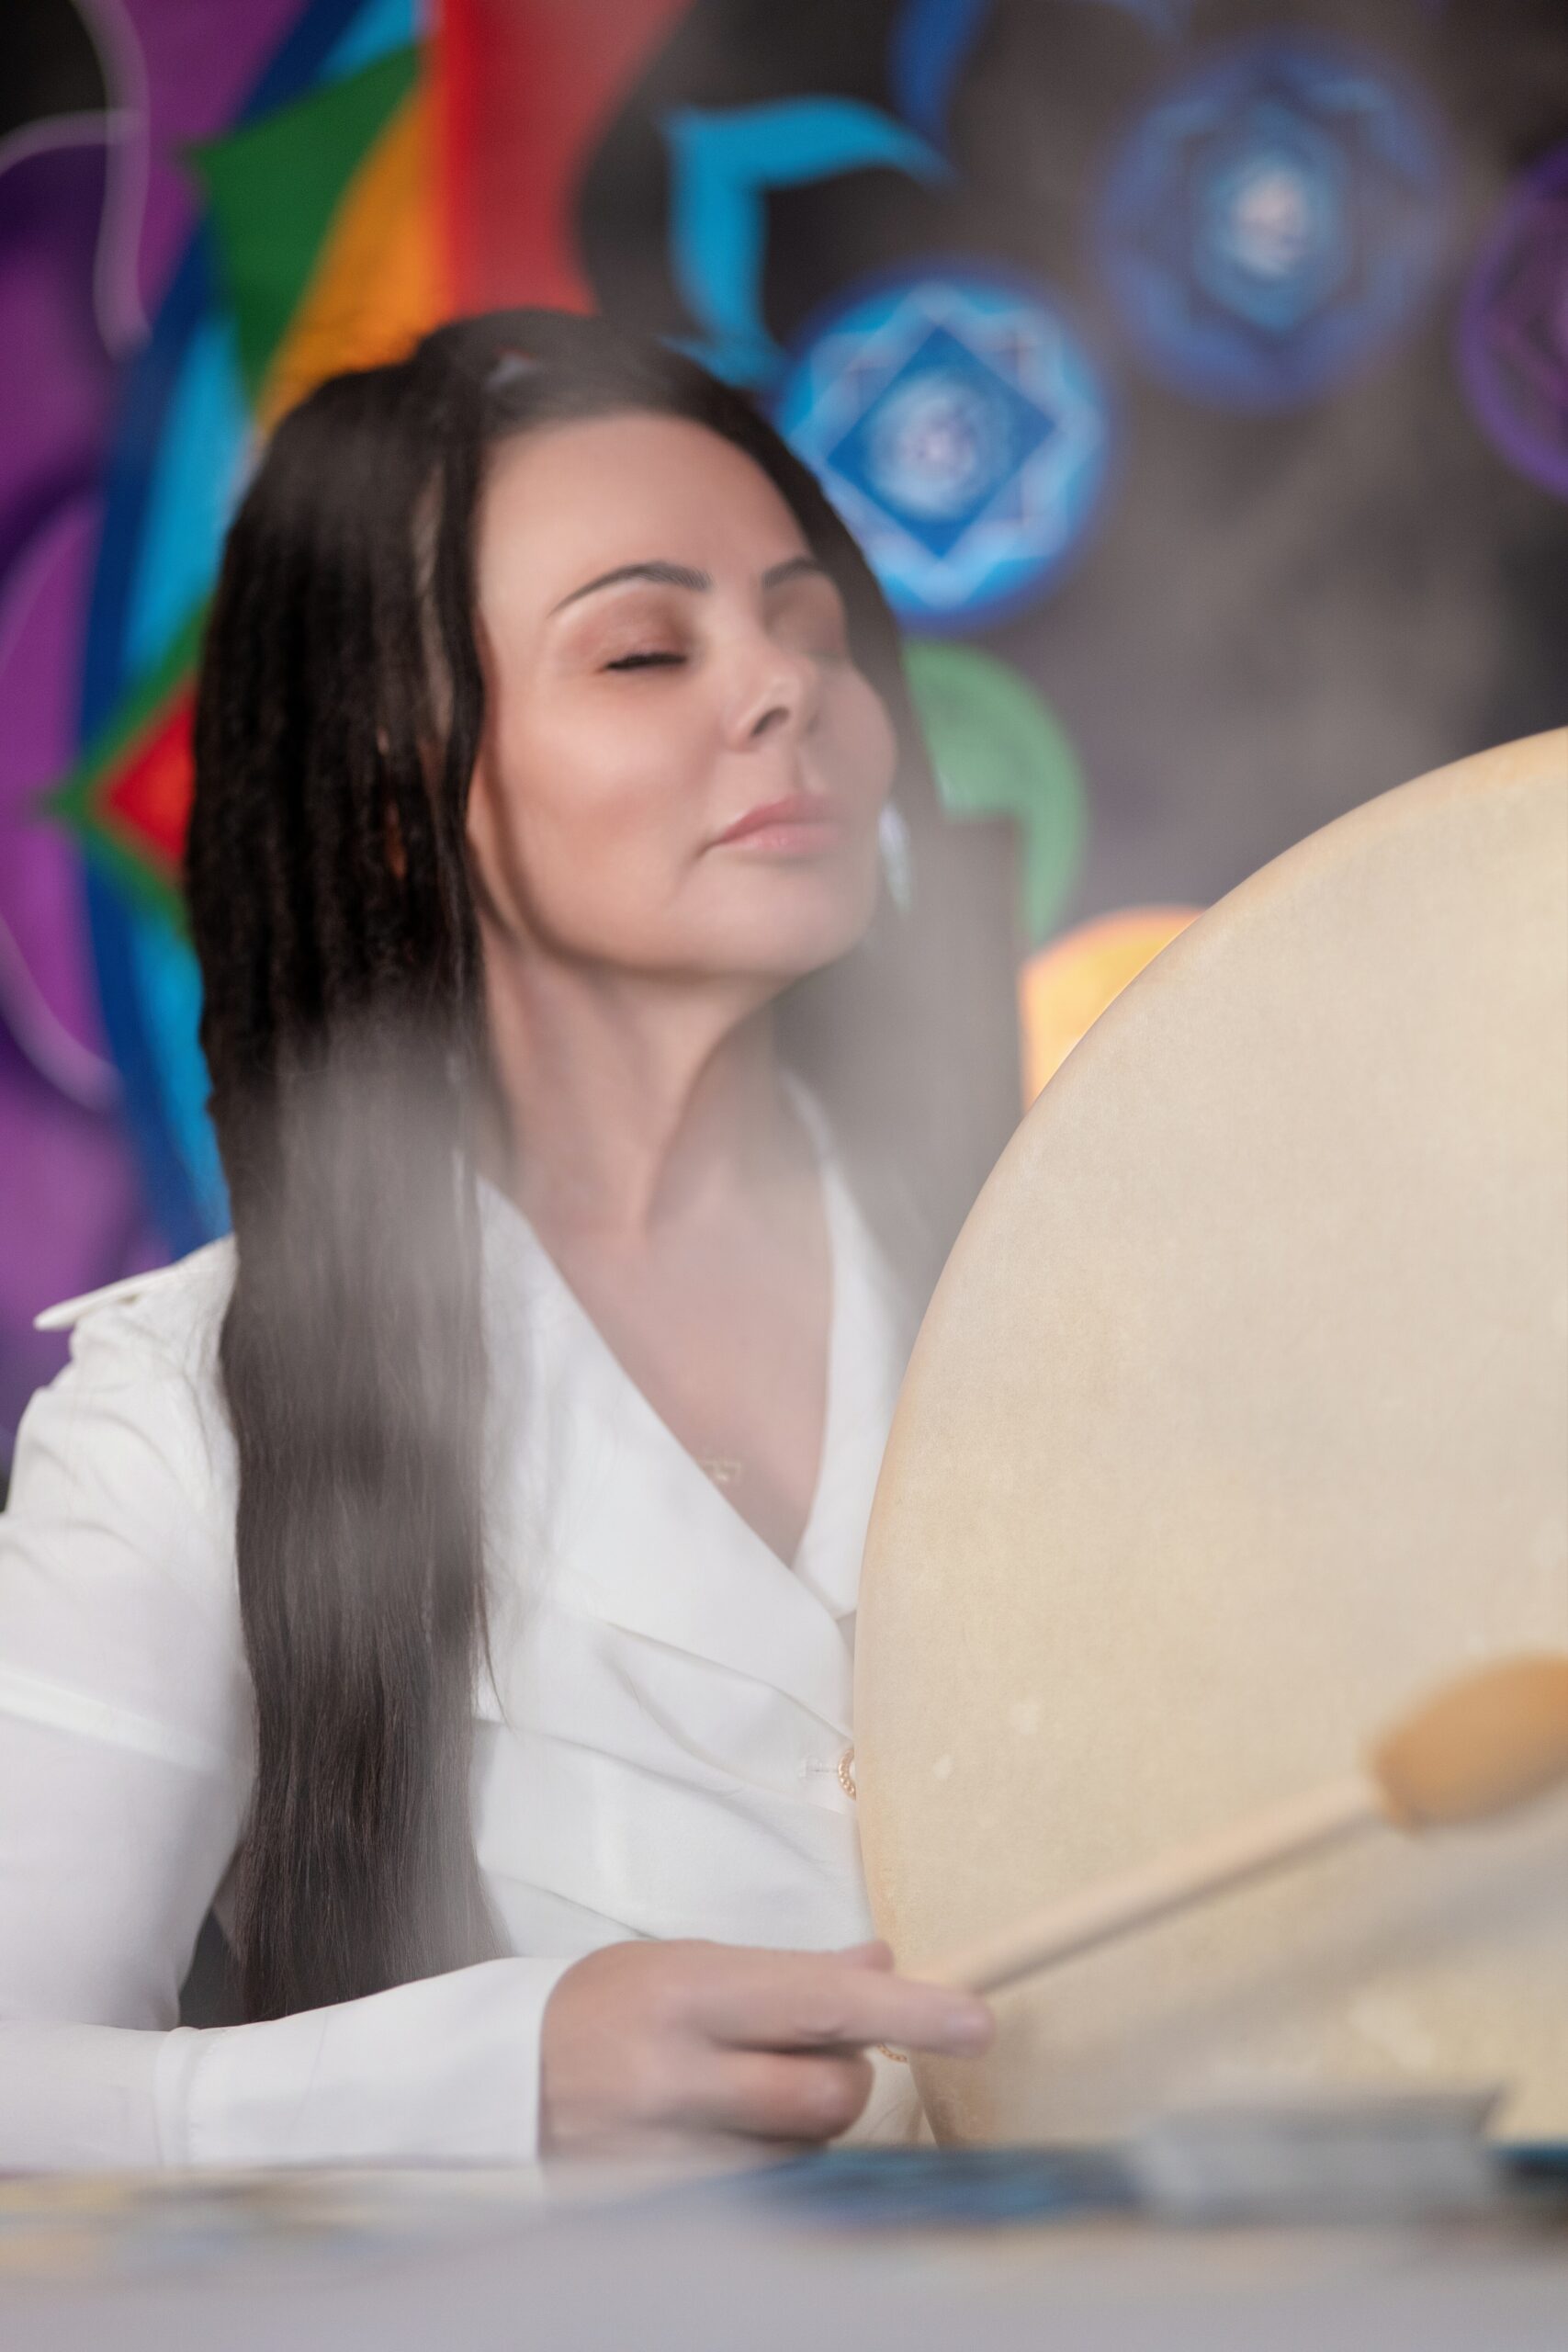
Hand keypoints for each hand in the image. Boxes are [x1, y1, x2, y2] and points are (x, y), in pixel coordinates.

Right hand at [538, 1937, 991, 2155]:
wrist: (498, 2081)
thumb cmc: (604, 2007)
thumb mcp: (692, 1963)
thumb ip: (790, 1974)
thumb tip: (882, 1964)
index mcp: (690, 1994)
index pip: (822, 2004)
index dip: (909, 2015)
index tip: (977, 2022)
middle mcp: (680, 2075)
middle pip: (827, 2098)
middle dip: (850, 2078)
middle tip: (821, 2053)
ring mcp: (671, 2153)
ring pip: (802, 2154)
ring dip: (808, 2125)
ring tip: (753, 2088)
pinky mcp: (664, 2209)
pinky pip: (761, 2196)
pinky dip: (769, 2164)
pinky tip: (733, 2133)